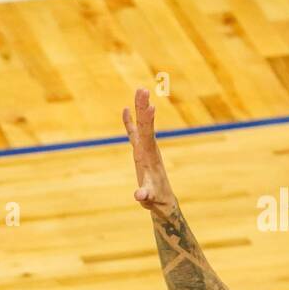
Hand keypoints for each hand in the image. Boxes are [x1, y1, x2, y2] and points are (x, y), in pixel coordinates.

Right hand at [122, 88, 177, 219]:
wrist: (162, 200)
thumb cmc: (155, 199)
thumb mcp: (149, 198)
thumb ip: (145, 195)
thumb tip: (139, 195)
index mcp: (149, 156)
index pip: (148, 135)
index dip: (148, 121)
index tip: (150, 106)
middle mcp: (148, 148)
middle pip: (145, 124)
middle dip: (143, 107)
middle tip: (142, 89)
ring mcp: (145, 148)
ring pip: (141, 124)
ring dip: (140, 108)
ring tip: (140, 90)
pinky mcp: (140, 151)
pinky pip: (133, 132)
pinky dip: (130, 121)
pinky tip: (127, 109)